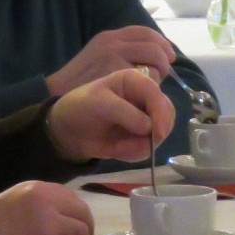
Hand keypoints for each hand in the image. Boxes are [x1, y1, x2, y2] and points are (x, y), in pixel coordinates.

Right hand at [0, 181, 95, 234]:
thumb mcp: (20, 195)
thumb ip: (44, 199)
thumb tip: (67, 213)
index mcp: (42, 188)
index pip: (75, 200)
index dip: (81, 215)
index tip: (79, 225)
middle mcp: (49, 202)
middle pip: (83, 216)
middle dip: (86, 230)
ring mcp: (49, 224)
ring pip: (81, 234)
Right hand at [45, 26, 175, 96]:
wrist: (59, 96)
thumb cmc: (79, 81)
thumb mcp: (97, 57)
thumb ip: (119, 53)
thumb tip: (149, 57)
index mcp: (110, 37)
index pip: (145, 32)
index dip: (162, 43)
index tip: (168, 56)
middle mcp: (114, 43)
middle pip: (154, 46)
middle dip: (164, 60)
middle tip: (165, 72)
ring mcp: (116, 58)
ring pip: (154, 61)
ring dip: (160, 74)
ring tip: (154, 86)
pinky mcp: (118, 75)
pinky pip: (147, 79)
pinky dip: (151, 87)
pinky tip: (144, 95)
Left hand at [47, 68, 174, 163]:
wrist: (67, 131)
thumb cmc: (80, 107)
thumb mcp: (99, 103)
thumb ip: (126, 113)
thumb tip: (149, 128)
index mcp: (136, 81)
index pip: (157, 95)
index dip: (161, 114)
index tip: (157, 134)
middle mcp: (144, 98)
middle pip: (167, 114)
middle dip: (157, 132)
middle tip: (141, 145)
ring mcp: (145, 118)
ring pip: (161, 133)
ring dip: (142, 145)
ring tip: (119, 146)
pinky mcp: (140, 137)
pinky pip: (148, 149)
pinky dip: (134, 153)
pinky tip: (117, 150)